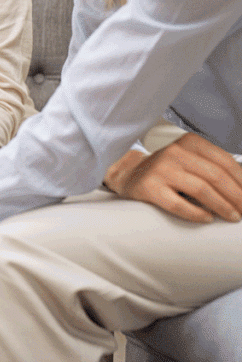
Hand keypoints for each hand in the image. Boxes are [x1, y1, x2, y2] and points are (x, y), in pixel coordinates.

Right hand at [104, 133, 241, 222]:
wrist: (130, 175)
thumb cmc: (168, 171)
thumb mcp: (190, 160)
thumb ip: (213, 167)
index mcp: (189, 143)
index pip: (225, 162)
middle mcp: (175, 152)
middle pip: (216, 176)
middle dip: (237, 197)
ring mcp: (161, 169)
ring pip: (201, 190)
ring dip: (222, 206)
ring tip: (233, 216)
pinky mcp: (149, 187)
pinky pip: (178, 204)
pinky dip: (197, 213)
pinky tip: (207, 218)